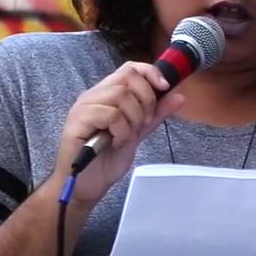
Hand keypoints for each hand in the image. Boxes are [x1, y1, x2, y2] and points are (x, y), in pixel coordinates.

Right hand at [56, 62, 183, 206]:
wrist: (86, 187)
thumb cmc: (106, 161)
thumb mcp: (138, 134)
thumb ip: (156, 114)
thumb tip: (178, 95)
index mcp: (106, 95)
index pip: (130, 68)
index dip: (150, 73)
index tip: (165, 88)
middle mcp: (93, 95)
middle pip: (128, 77)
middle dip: (146, 100)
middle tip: (143, 123)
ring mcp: (83, 107)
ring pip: (120, 95)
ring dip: (133, 118)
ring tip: (126, 137)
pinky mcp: (77, 121)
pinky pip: (110, 114)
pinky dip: (121, 130)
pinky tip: (116, 143)